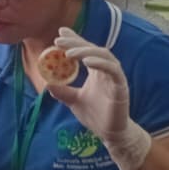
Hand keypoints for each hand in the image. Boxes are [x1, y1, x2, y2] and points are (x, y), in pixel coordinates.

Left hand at [47, 29, 149, 169]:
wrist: (110, 134)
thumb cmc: (96, 116)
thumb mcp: (74, 101)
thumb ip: (63, 91)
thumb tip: (47, 83)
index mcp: (97, 71)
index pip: (86, 50)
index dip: (74, 40)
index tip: (59, 35)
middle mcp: (107, 71)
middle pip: (93, 49)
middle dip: (76, 43)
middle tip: (59, 41)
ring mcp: (115, 77)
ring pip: (104, 56)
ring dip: (86, 51)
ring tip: (69, 53)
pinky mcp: (121, 86)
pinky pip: (113, 70)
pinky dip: (101, 63)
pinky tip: (87, 62)